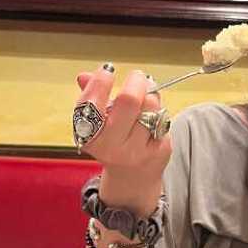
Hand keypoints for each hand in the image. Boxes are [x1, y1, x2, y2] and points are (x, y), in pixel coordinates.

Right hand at [74, 65, 170, 212]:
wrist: (132, 177)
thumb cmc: (114, 142)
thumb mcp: (98, 124)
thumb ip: (92, 98)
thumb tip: (84, 76)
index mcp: (90, 136)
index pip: (91, 103)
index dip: (99, 82)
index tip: (107, 70)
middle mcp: (111, 146)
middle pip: (128, 101)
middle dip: (135, 82)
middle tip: (138, 76)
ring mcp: (136, 150)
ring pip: (151, 108)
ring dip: (151, 95)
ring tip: (148, 95)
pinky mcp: (158, 151)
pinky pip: (163, 120)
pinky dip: (159, 112)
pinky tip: (154, 116)